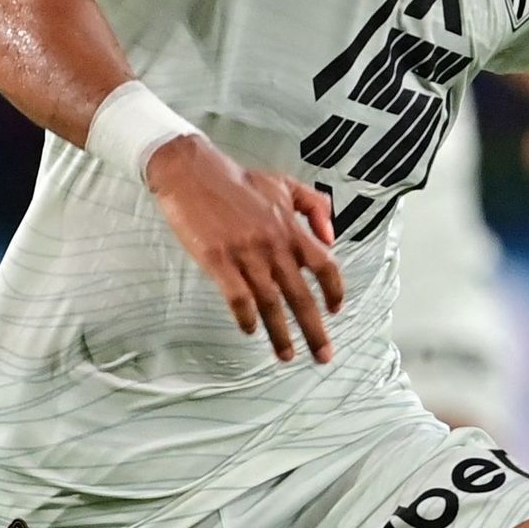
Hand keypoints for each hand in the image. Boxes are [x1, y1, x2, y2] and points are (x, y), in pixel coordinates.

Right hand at [145, 133, 344, 361]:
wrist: (193, 171)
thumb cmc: (237, 180)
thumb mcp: (284, 183)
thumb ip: (315, 206)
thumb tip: (331, 238)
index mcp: (291, 228)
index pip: (325, 266)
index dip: (335, 292)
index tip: (336, 311)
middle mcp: (274, 245)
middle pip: (302, 296)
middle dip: (315, 330)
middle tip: (323, 356)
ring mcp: (245, 254)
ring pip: (271, 303)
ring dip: (280, 334)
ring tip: (286, 355)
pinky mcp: (218, 260)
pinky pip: (237, 297)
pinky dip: (246, 317)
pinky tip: (250, 330)